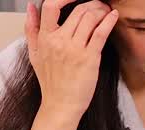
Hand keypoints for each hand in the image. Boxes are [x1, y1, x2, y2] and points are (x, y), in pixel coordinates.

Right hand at [26, 0, 118, 122]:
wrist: (60, 104)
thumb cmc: (50, 81)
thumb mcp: (34, 53)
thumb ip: (31, 29)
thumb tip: (30, 7)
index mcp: (45, 37)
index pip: (50, 6)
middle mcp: (59, 40)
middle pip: (77, 10)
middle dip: (91, 3)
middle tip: (99, 5)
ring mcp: (75, 49)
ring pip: (90, 18)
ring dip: (101, 10)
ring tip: (106, 10)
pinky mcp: (89, 58)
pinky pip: (100, 33)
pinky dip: (108, 21)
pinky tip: (113, 16)